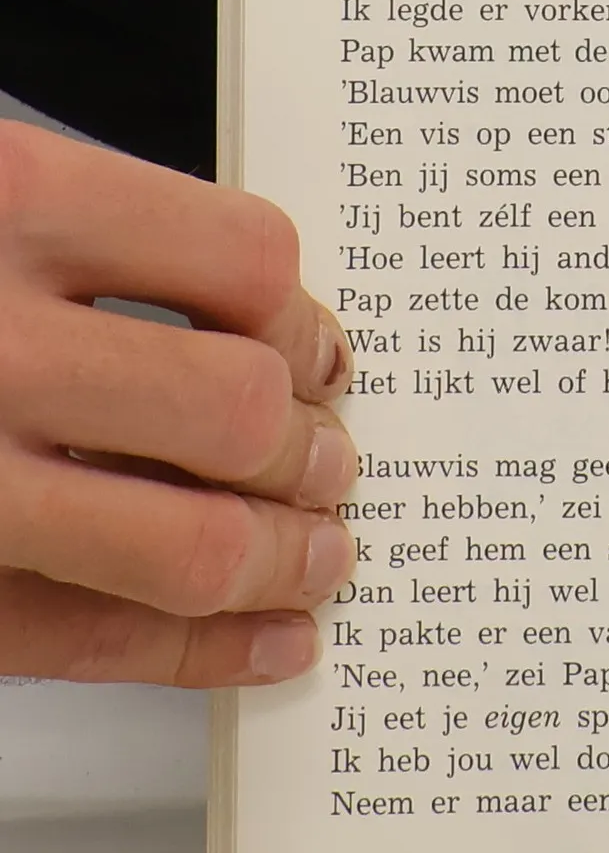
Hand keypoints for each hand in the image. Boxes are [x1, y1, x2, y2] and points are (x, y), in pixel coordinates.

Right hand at [0, 123, 356, 682]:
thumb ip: (77, 231)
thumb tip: (261, 311)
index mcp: (1, 201)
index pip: (243, 259)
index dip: (302, 317)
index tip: (319, 347)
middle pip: (235, 411)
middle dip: (308, 447)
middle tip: (331, 459)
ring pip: (187, 545)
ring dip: (284, 554)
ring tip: (318, 547)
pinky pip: (92, 638)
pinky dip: (205, 650)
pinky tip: (269, 638)